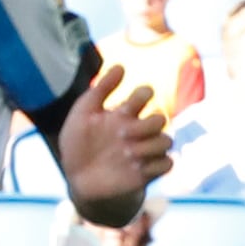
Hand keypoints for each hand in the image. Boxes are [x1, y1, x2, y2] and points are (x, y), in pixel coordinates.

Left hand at [57, 60, 172, 213]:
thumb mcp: (83, 113)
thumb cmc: (78, 145)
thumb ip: (101, 89)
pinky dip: (157, 164)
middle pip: (160, 118)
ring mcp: (142, 152)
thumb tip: (121, 66)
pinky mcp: (146, 173)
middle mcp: (136, 131)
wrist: (77, 180)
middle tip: (124, 133)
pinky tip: (136, 167)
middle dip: (148, 123)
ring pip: (167, 141)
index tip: (128, 104)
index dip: (143, 94)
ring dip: (151, 145)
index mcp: (123, 114)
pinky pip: (168, 164)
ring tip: (129, 153)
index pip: (145, 94)